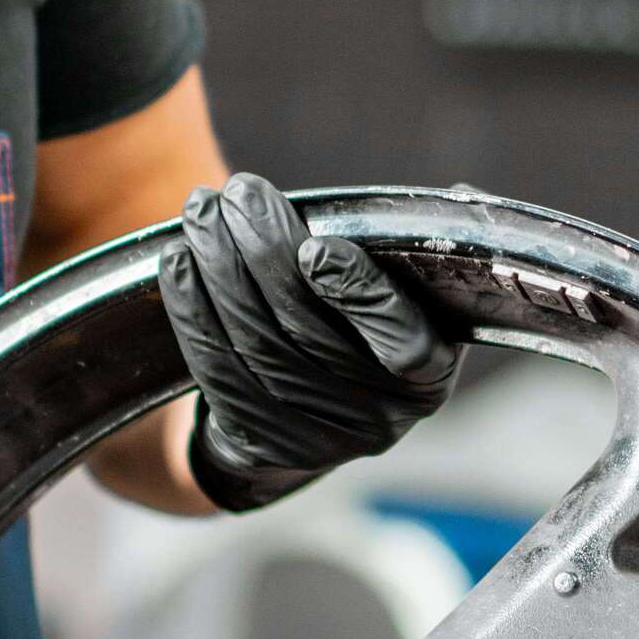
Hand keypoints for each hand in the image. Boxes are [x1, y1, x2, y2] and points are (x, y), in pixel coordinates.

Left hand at [163, 174, 460, 511]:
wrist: (309, 419)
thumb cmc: (366, 329)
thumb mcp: (411, 296)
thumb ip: (421, 253)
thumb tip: (461, 199)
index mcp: (428, 377)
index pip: (400, 340)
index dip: (358, 294)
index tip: (316, 246)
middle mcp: (378, 419)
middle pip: (308, 332)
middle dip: (265, 253)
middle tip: (238, 194)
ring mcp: (316, 440)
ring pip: (255, 347)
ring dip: (219, 271)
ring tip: (201, 211)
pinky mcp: (260, 445)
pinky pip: (216, 373)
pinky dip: (190, 312)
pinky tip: (177, 263)